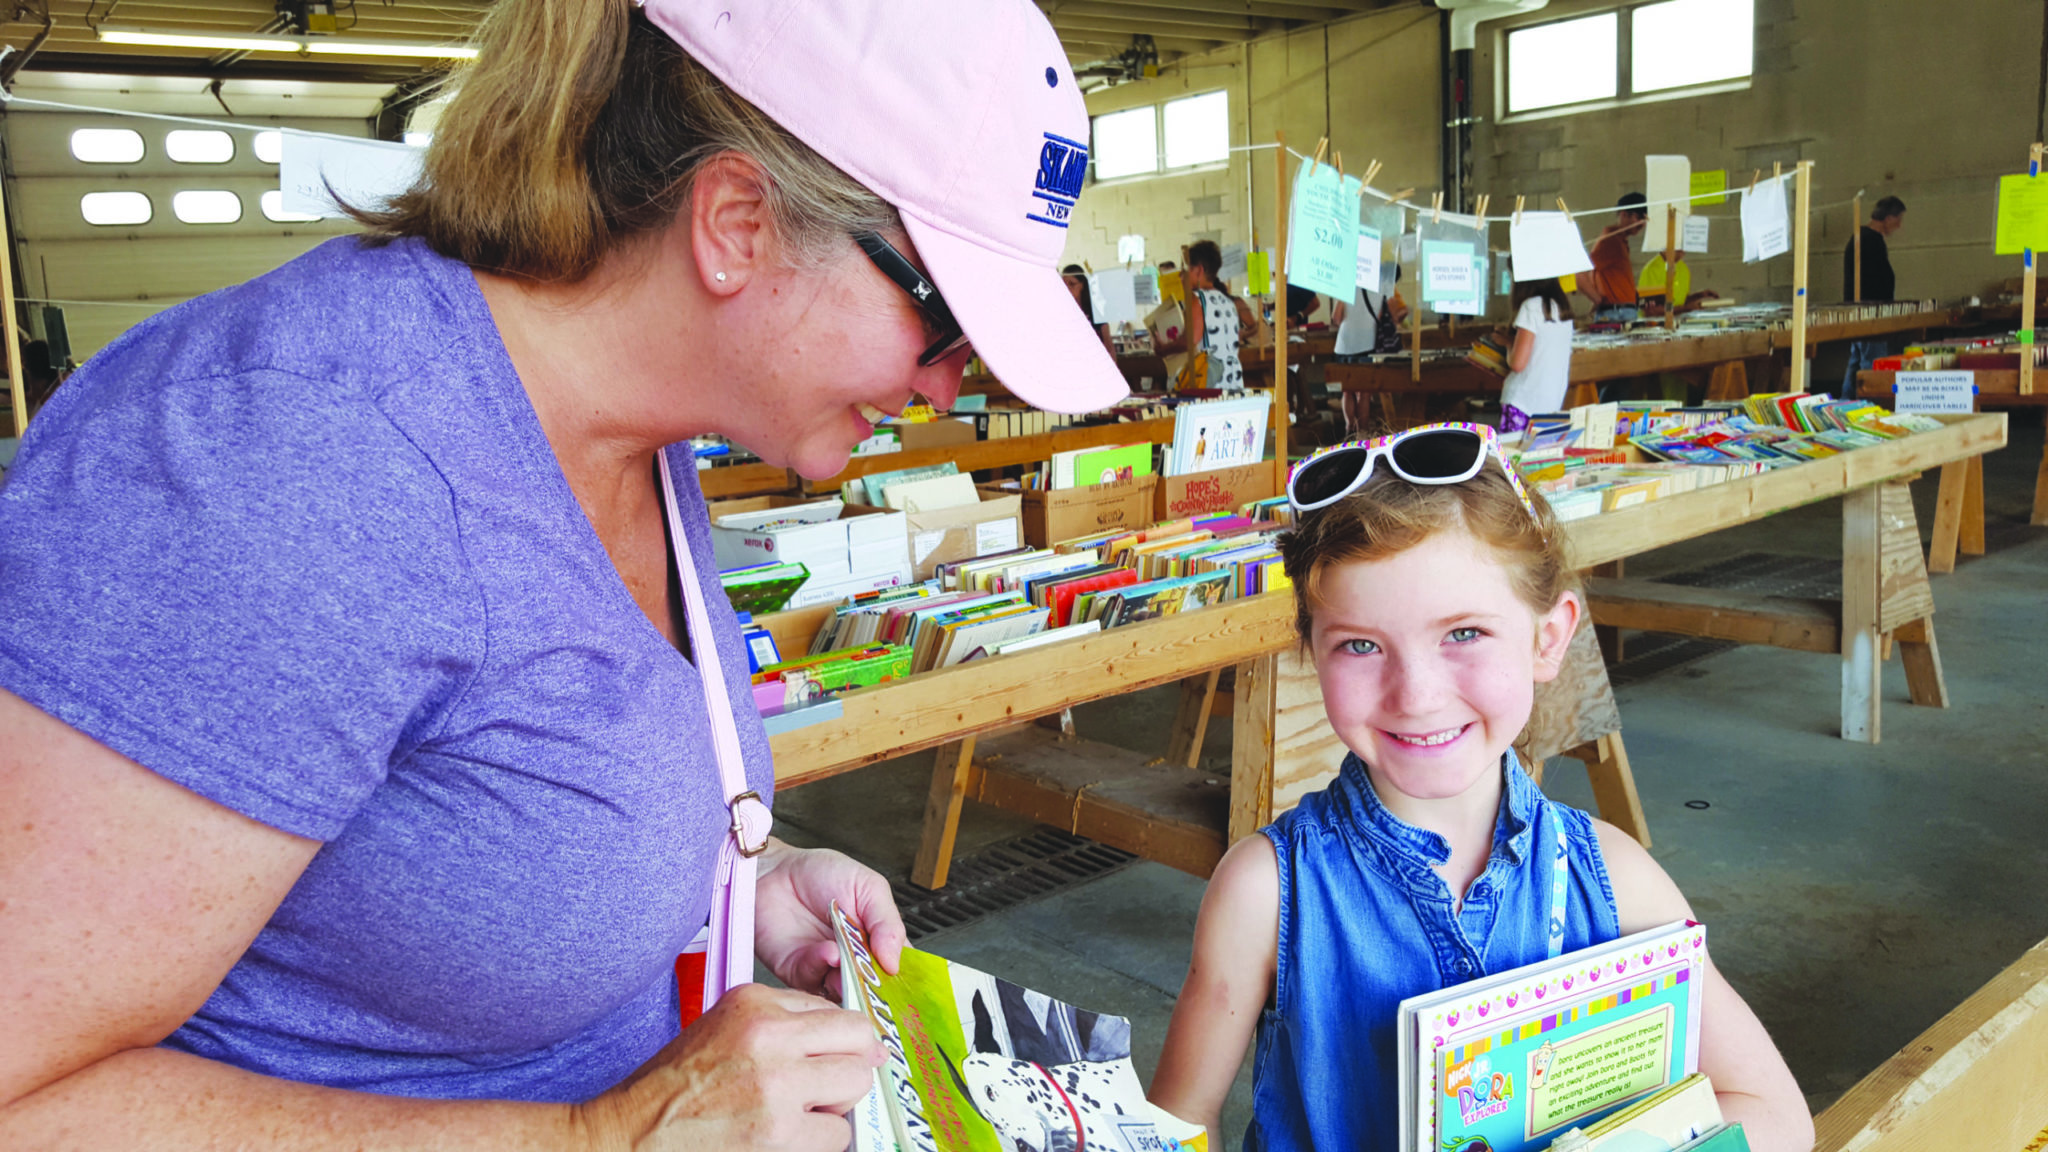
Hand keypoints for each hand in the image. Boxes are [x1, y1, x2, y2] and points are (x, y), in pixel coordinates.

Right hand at [575, 983, 881, 1151]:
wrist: (632, 1132)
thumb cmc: (672, 1088)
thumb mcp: (723, 1028)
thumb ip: (780, 1024)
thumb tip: (846, 1040)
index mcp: (753, 1002)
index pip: (834, 1009)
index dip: (842, 1040)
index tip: (843, 1055)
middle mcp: (768, 1034)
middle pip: (859, 1040)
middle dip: (851, 1066)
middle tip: (831, 1088)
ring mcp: (776, 1082)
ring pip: (855, 1084)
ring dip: (837, 1106)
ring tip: (802, 1114)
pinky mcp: (779, 1130)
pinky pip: (837, 1134)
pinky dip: (820, 1141)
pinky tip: (789, 1137)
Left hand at [754, 841, 906, 997]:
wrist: (774, 870)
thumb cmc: (820, 873)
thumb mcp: (869, 887)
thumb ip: (887, 923)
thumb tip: (896, 961)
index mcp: (876, 940)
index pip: (898, 969)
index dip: (904, 979)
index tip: (908, 984)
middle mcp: (853, 960)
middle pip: (874, 989)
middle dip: (877, 989)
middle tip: (879, 981)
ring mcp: (827, 969)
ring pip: (844, 992)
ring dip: (849, 982)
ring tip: (851, 963)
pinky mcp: (799, 972)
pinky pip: (814, 980)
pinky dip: (822, 967)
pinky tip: (828, 950)